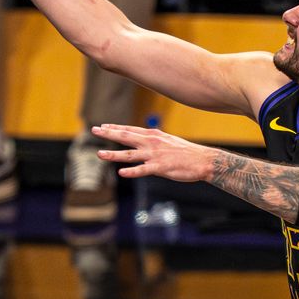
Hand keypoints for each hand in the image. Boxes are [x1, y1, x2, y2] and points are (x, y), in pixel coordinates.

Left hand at [92, 123, 217, 182]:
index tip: (102, 126)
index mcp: (154, 135)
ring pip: (130, 155)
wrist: (203, 161)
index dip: (115, 127)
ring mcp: (156, 155)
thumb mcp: (168, 141)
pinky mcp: (161, 168)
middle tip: (94, 130)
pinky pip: (143, 170)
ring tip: (100, 154)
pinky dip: (132, 171)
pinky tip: (121, 173)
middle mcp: (152, 143)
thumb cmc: (186, 152)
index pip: (130, 130)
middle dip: (109, 133)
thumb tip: (142, 140)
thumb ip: (153, 140)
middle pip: (126, 137)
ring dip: (114, 154)